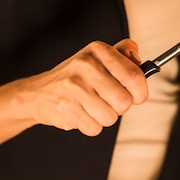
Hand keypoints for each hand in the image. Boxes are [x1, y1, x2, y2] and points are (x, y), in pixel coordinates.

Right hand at [16, 39, 148, 135]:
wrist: (38, 93)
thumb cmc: (75, 77)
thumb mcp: (97, 57)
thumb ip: (123, 55)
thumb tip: (141, 63)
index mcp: (98, 51)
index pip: (135, 76)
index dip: (140, 92)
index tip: (136, 96)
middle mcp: (86, 66)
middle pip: (124, 102)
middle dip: (119, 108)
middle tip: (108, 102)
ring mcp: (74, 87)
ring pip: (110, 118)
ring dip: (104, 117)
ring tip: (91, 107)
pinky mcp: (66, 108)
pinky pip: (94, 128)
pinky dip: (90, 125)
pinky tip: (80, 113)